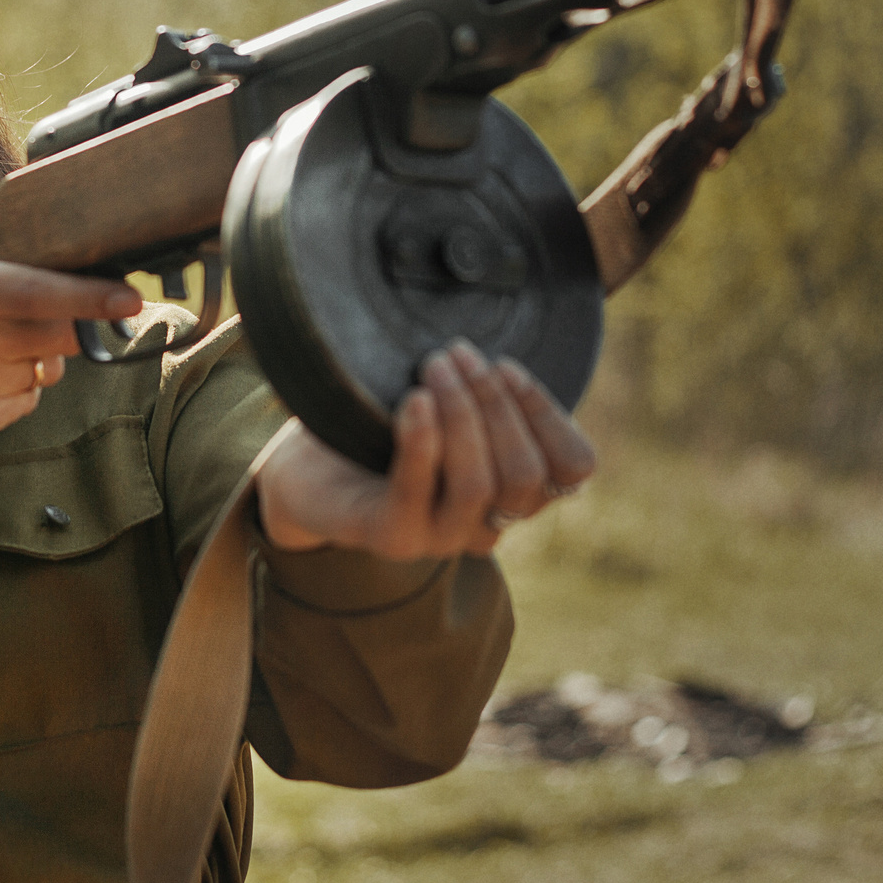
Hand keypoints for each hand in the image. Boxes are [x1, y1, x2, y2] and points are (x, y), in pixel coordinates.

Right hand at [0, 230, 140, 496]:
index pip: (41, 291)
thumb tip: (36, 235)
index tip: (130, 298)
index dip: (92, 296)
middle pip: (61, 333)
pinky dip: (14, 386)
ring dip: (32, 357)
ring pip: (47, 367)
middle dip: (68, 326)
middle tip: (45, 318)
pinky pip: (27, 398)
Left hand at [252, 340, 596, 560]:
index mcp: (515, 489)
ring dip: (461, 414)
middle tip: (454, 353)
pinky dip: (421, 441)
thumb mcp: (448, 399)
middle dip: (495, 404)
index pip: (573, 467)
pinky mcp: (394, 538)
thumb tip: (496, 345)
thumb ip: (485, 386)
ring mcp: (442, 537)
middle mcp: (488, 522)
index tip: (506, 366)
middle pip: (526, 474)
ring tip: (431, 366)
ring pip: (479, 485)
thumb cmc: (383, 423)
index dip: (548, 413)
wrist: (308, 465)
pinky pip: (417, 492)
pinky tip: (413, 401)